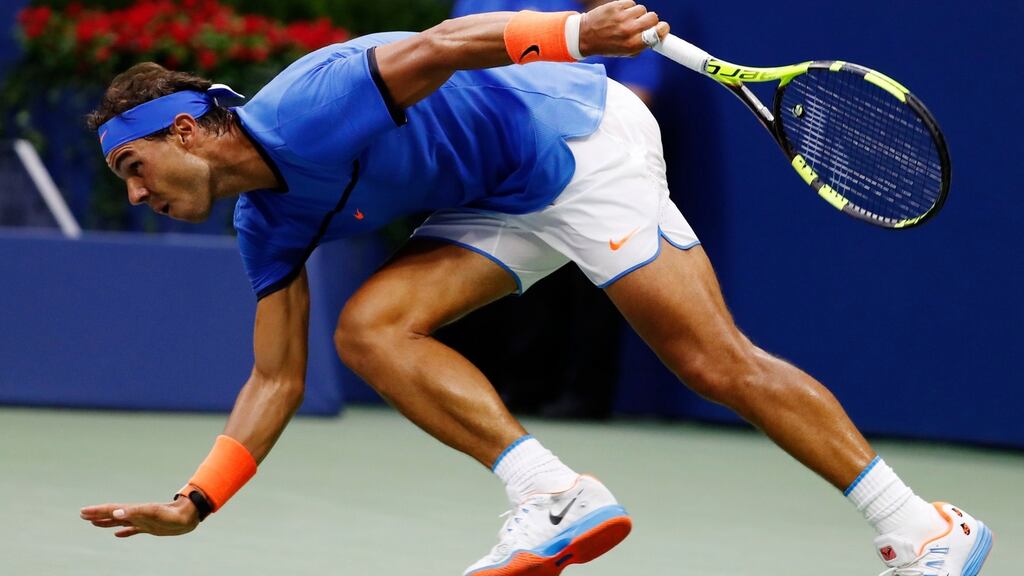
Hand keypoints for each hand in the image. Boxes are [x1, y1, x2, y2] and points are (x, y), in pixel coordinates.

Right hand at [80, 496, 199, 537]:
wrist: (188, 516)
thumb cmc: (172, 515)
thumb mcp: (154, 514)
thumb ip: (135, 513)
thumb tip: (115, 513)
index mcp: (135, 511)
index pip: (112, 510)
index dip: (97, 511)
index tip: (83, 511)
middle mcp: (136, 515)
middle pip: (113, 514)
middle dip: (98, 515)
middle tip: (82, 515)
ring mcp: (142, 521)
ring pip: (120, 522)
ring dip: (106, 522)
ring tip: (94, 523)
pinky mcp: (149, 527)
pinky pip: (132, 530)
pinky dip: (123, 532)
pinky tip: (117, 535)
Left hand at [579, 0, 669, 57]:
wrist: (585, 36)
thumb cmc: (607, 45)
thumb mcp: (625, 51)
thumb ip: (641, 44)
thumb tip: (658, 35)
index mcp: (632, 45)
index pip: (658, 32)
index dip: (663, 29)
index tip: (662, 28)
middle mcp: (628, 30)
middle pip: (653, 18)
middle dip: (651, 20)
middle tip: (643, 24)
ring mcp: (622, 17)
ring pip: (642, 9)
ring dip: (638, 14)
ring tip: (627, 19)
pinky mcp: (616, 6)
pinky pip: (632, 3)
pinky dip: (629, 8)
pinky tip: (621, 14)